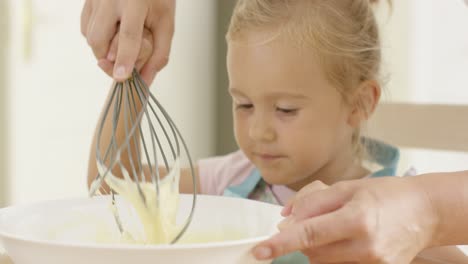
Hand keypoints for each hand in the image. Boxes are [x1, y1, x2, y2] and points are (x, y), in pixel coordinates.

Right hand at [81, 0, 174, 83]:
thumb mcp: (166, 23)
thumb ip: (158, 54)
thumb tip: (145, 81)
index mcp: (135, 2)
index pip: (128, 35)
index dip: (125, 58)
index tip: (121, 77)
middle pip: (99, 39)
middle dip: (109, 60)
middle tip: (123, 68)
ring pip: (90, 36)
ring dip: (103, 51)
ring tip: (120, 46)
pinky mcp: (87, 0)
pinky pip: (86, 29)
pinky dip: (97, 40)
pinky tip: (111, 34)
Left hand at [253, 177, 438, 262]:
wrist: (426, 212)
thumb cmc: (386, 194)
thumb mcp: (348, 187)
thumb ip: (314, 201)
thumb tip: (285, 218)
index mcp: (356, 219)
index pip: (308, 235)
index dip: (280, 244)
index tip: (259, 251)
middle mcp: (365, 247)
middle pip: (312, 252)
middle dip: (300, 239)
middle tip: (306, 222)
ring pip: (324, 262)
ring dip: (316, 248)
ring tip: (333, 227)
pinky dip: (332, 255)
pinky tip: (343, 240)